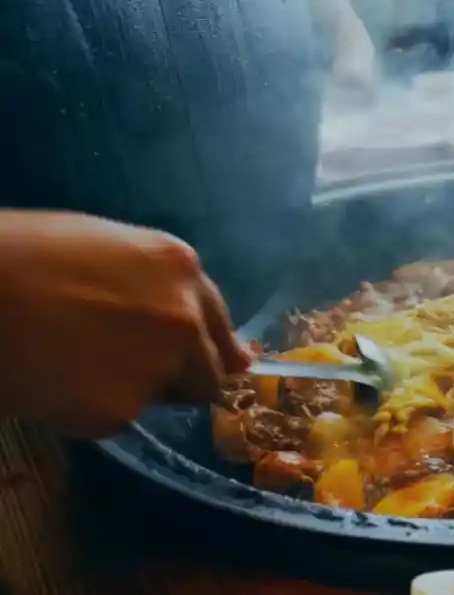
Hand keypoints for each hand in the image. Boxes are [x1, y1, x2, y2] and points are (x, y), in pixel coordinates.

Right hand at [0, 210, 252, 437]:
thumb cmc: (21, 255)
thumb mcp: (103, 248)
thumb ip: (154, 285)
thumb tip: (194, 324)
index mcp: (179, 268)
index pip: (218, 323)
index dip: (212, 346)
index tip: (215, 364)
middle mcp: (185, 320)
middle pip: (209, 372)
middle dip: (181, 378)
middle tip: (130, 372)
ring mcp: (158, 367)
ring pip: (167, 398)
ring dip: (140, 392)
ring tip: (81, 369)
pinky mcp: (121, 410)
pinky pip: (119, 418)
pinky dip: (93, 410)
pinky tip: (56, 383)